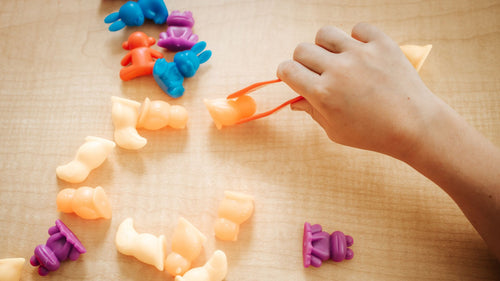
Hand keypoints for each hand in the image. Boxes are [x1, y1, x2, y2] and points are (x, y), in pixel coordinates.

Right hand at [277, 23, 437, 158]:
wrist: (414, 126)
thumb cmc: (372, 134)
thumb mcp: (335, 130)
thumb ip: (312, 112)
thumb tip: (294, 101)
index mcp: (322, 93)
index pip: (287, 70)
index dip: (286, 73)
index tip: (294, 77)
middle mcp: (338, 70)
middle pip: (302, 50)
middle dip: (303, 61)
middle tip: (318, 72)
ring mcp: (360, 54)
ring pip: (325, 34)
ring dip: (326, 46)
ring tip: (338, 59)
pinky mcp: (381, 44)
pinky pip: (358, 28)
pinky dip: (357, 38)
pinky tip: (362, 53)